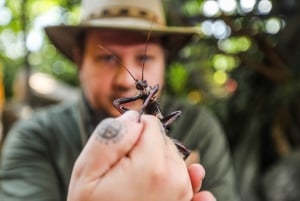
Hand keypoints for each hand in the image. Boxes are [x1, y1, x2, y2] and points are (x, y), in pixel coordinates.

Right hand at [67, 111, 215, 200]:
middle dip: (145, 147)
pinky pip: (194, 181)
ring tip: (138, 180)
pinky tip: (193, 177)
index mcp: (152, 166)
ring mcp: (184, 195)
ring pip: (174, 157)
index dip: (133, 132)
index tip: (122, 149)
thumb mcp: (87, 173)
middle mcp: (176, 178)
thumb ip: (111, 138)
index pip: (151, 125)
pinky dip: (191, 178)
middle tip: (125, 170)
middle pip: (164, 141)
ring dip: (159, 162)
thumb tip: (134, 117)